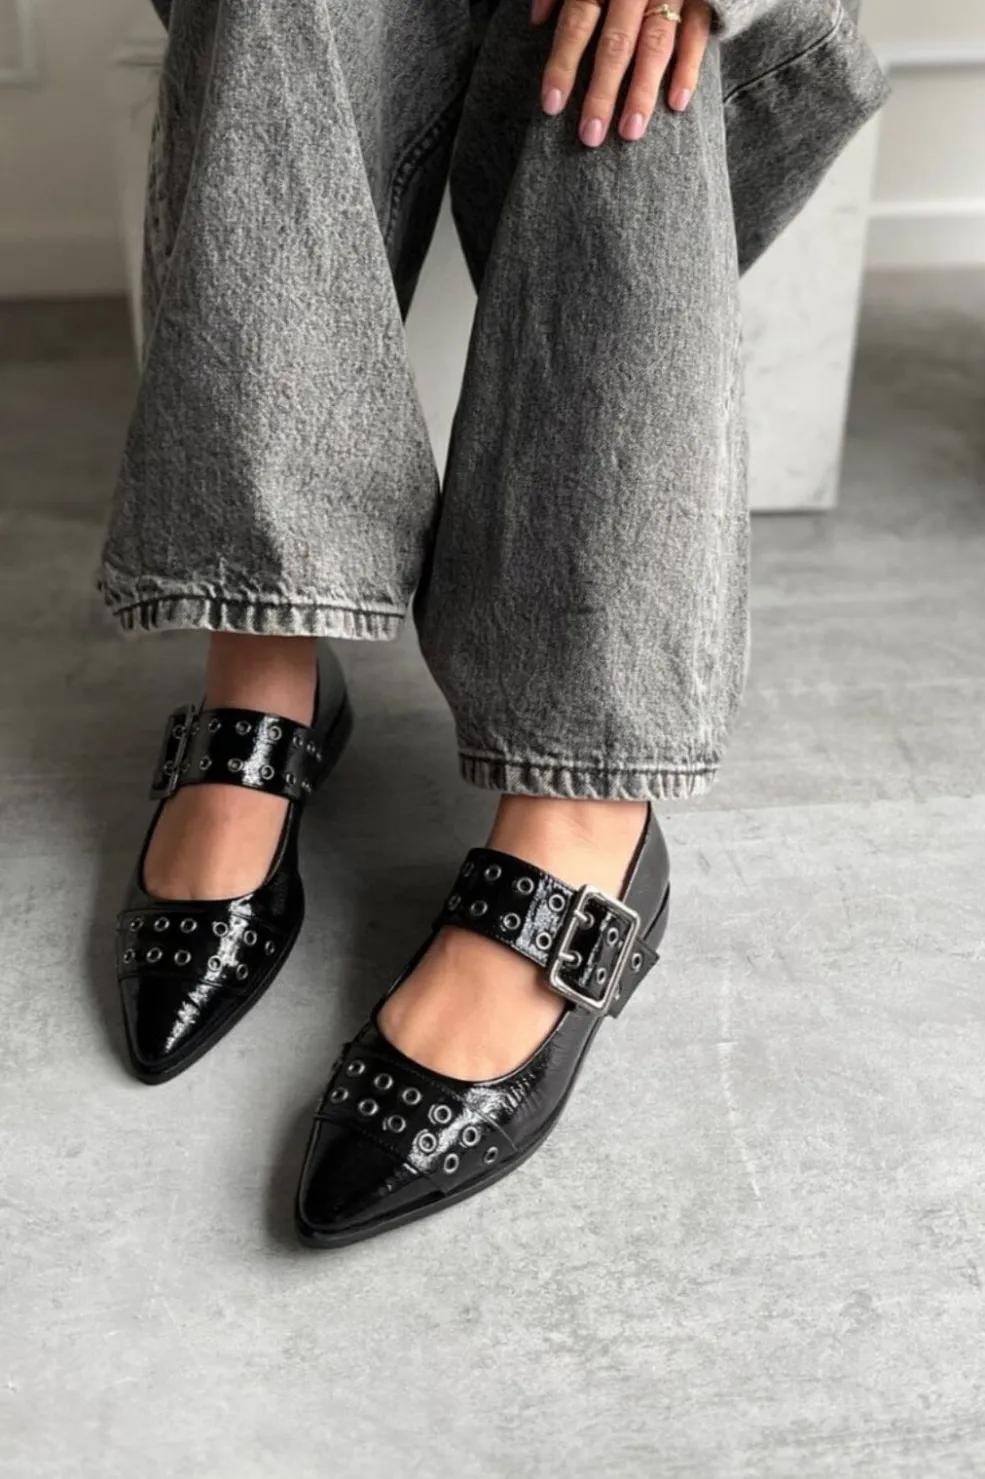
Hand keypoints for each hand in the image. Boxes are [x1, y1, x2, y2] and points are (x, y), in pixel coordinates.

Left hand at [532, 0, 711, 144]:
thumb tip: (537, 18)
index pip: (577, 23)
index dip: (562, 63)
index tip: (551, 106)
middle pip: (616, 42)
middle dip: (602, 91)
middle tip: (590, 136)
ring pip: (656, 44)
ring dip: (642, 91)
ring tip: (630, 132)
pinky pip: (697, 34)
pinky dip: (689, 68)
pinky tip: (677, 103)